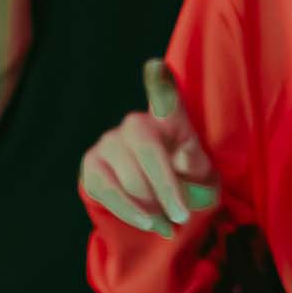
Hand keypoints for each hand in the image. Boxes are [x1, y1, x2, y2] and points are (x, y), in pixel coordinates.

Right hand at [80, 58, 221, 244]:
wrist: (156, 202)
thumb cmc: (184, 179)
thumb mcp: (200, 173)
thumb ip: (195, 164)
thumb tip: (181, 157)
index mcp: (168, 120)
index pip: (164, 98)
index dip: (159, 82)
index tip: (155, 66)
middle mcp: (135, 124)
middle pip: (148, 150)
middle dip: (166, 187)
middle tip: (181, 216)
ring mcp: (109, 142)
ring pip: (127, 176)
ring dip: (150, 207)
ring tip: (168, 226)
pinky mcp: (91, 165)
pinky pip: (107, 190)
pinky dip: (129, 211)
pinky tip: (147, 223)